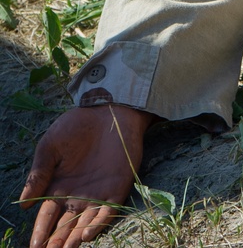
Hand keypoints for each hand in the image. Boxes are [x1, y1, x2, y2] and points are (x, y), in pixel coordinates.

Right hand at [20, 105, 154, 247]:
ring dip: (76, 238)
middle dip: (57, 242)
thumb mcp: (50, 146)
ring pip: (85, 224)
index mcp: (58, 188)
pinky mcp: (117, 188)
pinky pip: (108, 212)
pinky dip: (98, 224)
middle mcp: (77, 197)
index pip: (47, 216)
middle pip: (64, 226)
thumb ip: (38, 174)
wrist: (109, 109)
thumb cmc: (76, 125)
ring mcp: (97, 194)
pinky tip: (87, 234)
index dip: (40, 232)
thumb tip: (23, 203)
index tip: (34, 246)